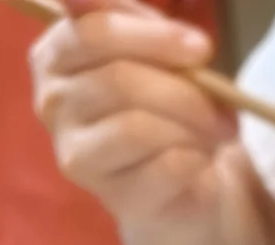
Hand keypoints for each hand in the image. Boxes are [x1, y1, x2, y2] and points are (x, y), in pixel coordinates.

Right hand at [31, 0, 236, 234]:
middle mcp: (53, 104)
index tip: (202, 48)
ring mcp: (76, 155)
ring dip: (191, 126)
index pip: (94, 34)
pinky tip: (203, 159)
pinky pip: (164, 167)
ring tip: (217, 130)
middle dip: (182, 89)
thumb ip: (125, 17)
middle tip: (221, 102)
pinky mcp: (113, 196)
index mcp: (54, 55)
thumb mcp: (148, 46)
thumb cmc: (158, 99)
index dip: (154, 39)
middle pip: (118, 82)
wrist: (177, 178)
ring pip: (137, 128)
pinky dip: (196, 158)